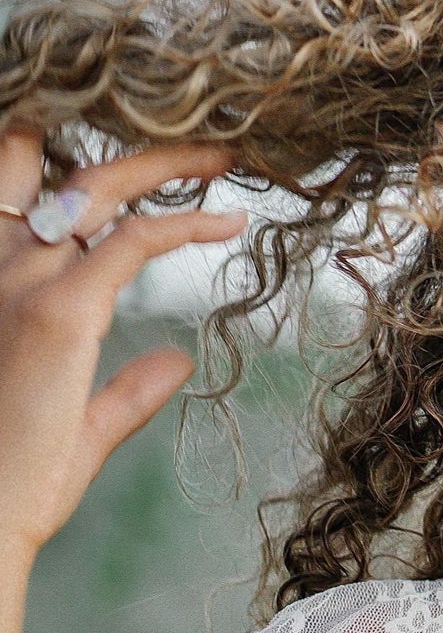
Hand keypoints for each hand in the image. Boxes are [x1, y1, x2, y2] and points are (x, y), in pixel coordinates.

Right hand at [0, 124, 245, 573]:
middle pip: (61, 172)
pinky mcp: (59, 313)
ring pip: (100, 187)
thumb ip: (124, 392)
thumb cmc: (7, 485)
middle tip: (201, 147)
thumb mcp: (70, 426)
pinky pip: (135, 239)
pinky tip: (231, 225)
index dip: (63, 162)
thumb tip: (175, 363)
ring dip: (166, 163)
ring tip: (223, 158)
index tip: (139, 168)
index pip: (15, 190)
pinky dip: (188, 223)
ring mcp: (22, 286)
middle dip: (132, 150)